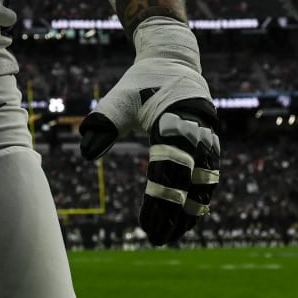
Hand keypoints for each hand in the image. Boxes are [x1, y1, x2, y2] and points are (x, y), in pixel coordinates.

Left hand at [79, 19, 220, 245]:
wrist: (171, 59)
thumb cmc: (140, 82)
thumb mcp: (118, 98)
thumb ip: (103, 123)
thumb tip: (86, 152)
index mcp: (171, 120)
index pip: (166, 169)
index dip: (157, 200)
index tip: (145, 225)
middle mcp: (194, 130)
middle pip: (188, 180)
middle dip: (174, 212)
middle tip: (159, 238)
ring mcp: (207, 135)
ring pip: (205, 180)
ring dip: (191, 209)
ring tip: (176, 234)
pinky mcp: (211, 139)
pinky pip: (209, 173)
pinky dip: (201, 195)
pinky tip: (189, 215)